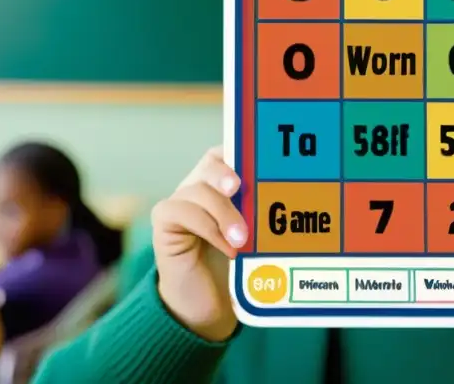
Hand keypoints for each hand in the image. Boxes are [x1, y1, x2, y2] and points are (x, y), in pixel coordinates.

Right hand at [151, 147, 249, 341]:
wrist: (204, 303)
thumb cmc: (233, 264)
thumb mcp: (253, 232)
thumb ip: (261, 212)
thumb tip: (289, 199)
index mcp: (219, 184)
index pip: (226, 154)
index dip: (238, 150)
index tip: (255, 158)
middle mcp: (197, 187)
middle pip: (210, 164)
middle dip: (225, 173)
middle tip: (239, 187)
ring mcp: (178, 203)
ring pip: (198, 191)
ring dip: (223, 213)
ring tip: (242, 238)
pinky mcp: (164, 223)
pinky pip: (181, 213)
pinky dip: (208, 229)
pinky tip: (227, 248)